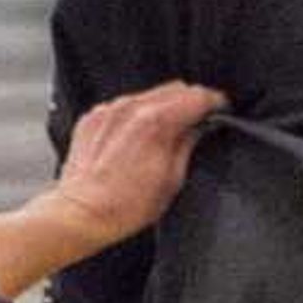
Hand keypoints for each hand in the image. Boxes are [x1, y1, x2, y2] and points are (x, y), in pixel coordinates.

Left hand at [43, 82, 225, 255]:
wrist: (81, 214)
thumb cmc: (125, 206)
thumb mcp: (172, 180)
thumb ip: (189, 144)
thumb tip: (200, 128)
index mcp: (156, 121)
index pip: (197, 96)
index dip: (215, 102)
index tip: (221, 109)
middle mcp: (131, 108)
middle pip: (175, 88)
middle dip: (191, 102)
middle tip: (199, 121)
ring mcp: (109, 110)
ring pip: (149, 94)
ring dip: (164, 107)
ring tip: (167, 132)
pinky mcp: (94, 117)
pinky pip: (124, 105)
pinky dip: (137, 115)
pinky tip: (139, 138)